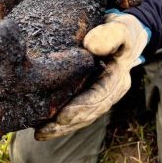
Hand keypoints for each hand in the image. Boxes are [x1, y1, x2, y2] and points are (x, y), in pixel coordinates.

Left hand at [35, 10, 150, 139]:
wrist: (121, 33)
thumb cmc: (120, 30)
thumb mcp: (120, 28)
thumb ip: (110, 34)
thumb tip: (91, 47)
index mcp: (119, 79)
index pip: (100, 97)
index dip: (81, 108)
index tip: (62, 116)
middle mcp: (111, 92)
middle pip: (89, 113)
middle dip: (67, 124)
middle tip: (42, 131)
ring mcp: (101, 96)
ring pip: (82, 117)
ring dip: (62, 128)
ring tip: (40, 133)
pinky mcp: (90, 95)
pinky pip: (77, 112)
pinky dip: (61, 121)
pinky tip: (42, 126)